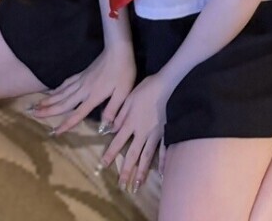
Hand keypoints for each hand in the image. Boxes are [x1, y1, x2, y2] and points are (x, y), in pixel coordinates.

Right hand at [29, 42, 136, 134]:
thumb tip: (106, 127)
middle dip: (48, 110)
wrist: (118, 50)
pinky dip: (58, 88)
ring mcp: (81, 80)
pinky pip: (67, 83)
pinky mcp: (82, 73)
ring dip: (49, 100)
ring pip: (62, 92)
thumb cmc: (123, 71)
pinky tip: (53, 91)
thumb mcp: (123, 92)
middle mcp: (83, 89)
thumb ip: (113, 109)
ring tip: (36, 105)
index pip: (77, 113)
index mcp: (93, 96)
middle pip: (63, 102)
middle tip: (33, 114)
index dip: (66, 124)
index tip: (55, 132)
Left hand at [96, 73, 171, 191]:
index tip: (104, 165)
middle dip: (126, 171)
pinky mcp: (166, 132)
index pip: (118, 141)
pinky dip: (163, 162)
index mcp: (131, 122)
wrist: (167, 85)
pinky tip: (161, 172)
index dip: (111, 153)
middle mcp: (142, 132)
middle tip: (122, 186)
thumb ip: (120, 114)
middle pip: (132, 154)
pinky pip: (164, 149)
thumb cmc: (147, 88)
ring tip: (137, 185)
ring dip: (141, 172)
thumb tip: (111, 129)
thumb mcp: (129, 98)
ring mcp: (155, 134)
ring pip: (147, 156)